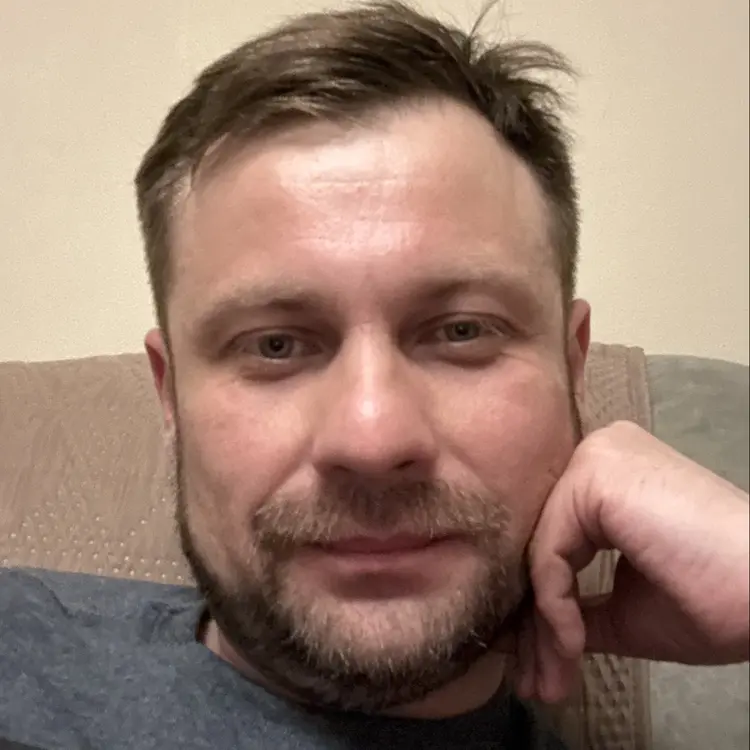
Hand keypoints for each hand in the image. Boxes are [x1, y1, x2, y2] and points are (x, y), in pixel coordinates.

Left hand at [515, 421, 749, 702]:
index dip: (545, 609)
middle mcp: (597, 453)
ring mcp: (595, 460)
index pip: (555, 542)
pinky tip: (572, 645)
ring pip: (542, 554)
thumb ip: (578, 607)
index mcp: (608, 474)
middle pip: (544, 547)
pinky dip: (554, 606)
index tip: (541, 664)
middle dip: (538, 625)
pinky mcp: (595, 477)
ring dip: (543, 629)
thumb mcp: (629, 607)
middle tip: (535, 683)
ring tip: (547, 682)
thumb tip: (536, 634)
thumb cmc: (714, 598)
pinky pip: (551, 552)